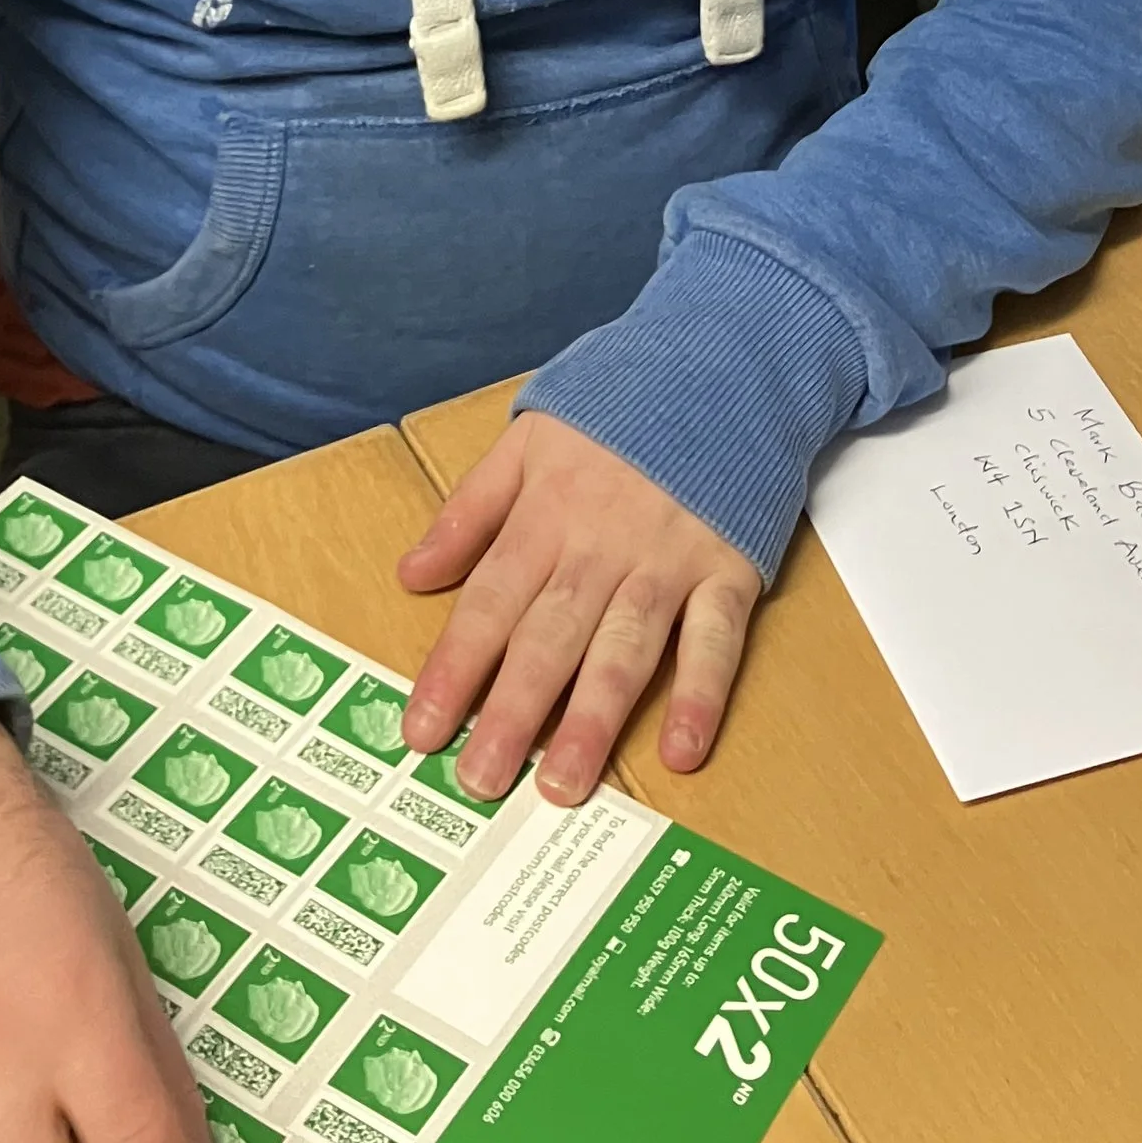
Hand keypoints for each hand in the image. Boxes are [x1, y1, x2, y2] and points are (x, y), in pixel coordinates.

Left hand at [397, 411, 762, 806]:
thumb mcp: (529, 437)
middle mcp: (602, 543)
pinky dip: (701, 693)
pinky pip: (716, 638)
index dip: (453, 668)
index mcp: (547, 512)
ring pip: (623, 647)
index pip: (489, 601)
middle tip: (480, 781)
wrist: (722, 356)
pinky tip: (682, 749)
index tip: (421, 730)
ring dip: (593, 719)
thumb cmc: (621, 403)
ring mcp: (669, 558)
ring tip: (563, 786)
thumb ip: (470, 509)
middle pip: (549, 635)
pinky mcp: (730, 566)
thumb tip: (411, 575)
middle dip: (512, 711)